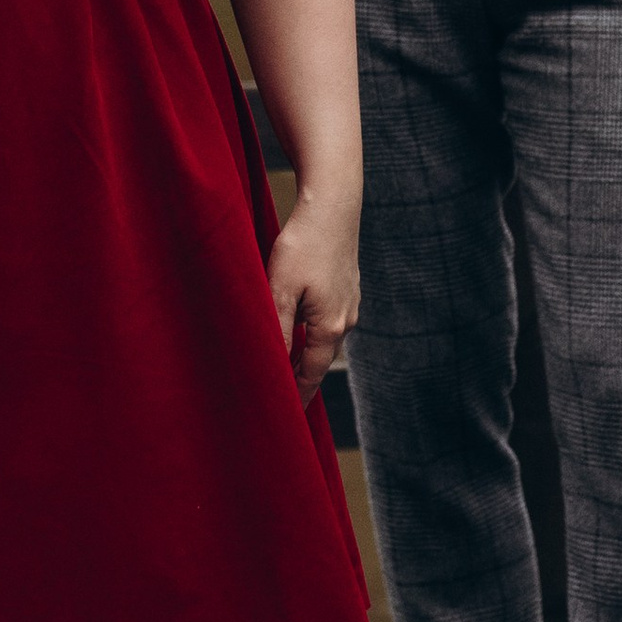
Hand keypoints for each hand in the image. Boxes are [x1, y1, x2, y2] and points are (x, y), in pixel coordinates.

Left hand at [263, 188, 359, 404]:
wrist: (333, 204)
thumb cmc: (303, 246)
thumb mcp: (280, 291)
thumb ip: (277, 331)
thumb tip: (272, 368)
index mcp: (330, 327)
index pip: (311, 374)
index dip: (297, 396)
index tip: (285, 417)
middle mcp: (346, 319)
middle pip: (319, 359)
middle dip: (300, 378)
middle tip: (280, 398)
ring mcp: (349, 301)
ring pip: (323, 338)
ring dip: (305, 354)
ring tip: (285, 367)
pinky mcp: (346, 285)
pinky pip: (327, 319)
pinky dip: (312, 332)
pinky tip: (298, 327)